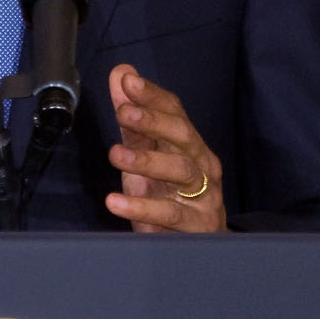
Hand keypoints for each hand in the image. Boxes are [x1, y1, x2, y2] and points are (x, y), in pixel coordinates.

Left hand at [104, 64, 226, 232]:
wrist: (195, 245)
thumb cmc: (168, 195)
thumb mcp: (147, 155)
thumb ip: (134, 119)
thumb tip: (121, 73)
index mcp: (190, 144)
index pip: (176, 112)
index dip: (153, 96)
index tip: (129, 82)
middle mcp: (202, 165)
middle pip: (183, 135)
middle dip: (154, 121)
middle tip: (125, 113)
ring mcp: (204, 195)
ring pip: (182, 171)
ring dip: (147, 161)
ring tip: (115, 154)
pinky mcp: (197, 226)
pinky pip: (170, 214)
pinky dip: (142, 207)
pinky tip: (115, 201)